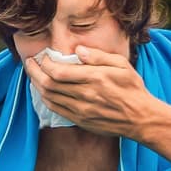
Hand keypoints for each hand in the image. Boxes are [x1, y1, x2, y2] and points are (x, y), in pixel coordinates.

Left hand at [23, 45, 160, 137]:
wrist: (140, 118)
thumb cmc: (132, 89)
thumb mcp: (122, 65)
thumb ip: (98, 56)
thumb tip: (77, 49)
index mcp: (95, 78)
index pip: (59, 71)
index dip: (45, 64)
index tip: (41, 57)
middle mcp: (85, 94)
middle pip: (49, 84)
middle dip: (34, 72)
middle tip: (30, 63)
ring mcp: (81, 110)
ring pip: (49, 97)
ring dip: (37, 85)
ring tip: (34, 75)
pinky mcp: (79, 120)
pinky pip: (55, 109)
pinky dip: (45, 99)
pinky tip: (43, 91)